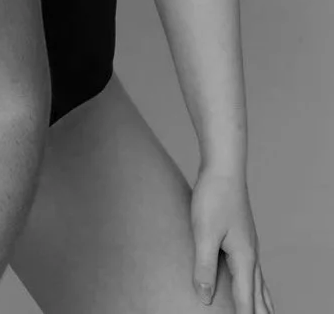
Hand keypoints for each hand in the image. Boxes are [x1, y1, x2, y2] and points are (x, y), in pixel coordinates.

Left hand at [191, 168, 268, 312]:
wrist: (223, 170)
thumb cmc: (213, 199)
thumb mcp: (203, 233)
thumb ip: (203, 266)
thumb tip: (206, 297)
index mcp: (244, 258)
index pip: (246, 297)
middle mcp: (251, 255)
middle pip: (259, 294)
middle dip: (261, 312)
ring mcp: (249, 246)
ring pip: (259, 282)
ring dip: (262, 300)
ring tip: (266, 313)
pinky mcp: (242, 238)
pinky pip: (252, 269)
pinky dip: (255, 284)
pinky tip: (250, 281)